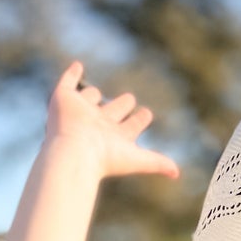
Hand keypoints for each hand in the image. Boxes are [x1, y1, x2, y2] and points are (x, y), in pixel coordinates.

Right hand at [43, 59, 179, 182]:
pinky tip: (77, 66)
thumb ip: (157, 162)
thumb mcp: (137, 160)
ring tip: (94, 93)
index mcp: (115, 136)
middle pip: (112, 110)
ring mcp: (80, 111)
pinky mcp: (64, 99)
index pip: (131, 125)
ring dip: (92, 94)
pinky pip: (67, 83)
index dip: (139, 120)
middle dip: (121, 105)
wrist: (74, 151)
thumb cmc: (104, 158)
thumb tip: (177, 174)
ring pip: (90, 98)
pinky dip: (71, 74)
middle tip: (129, 100)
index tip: (147, 115)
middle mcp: (98, 123)